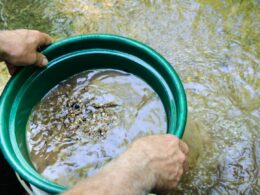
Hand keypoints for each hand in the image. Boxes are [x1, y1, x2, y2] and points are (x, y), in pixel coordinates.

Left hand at [0, 29, 51, 74]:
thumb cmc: (17, 49)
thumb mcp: (33, 58)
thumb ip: (40, 60)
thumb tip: (45, 61)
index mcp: (37, 36)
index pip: (49, 40)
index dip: (51, 49)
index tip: (52, 57)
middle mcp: (28, 36)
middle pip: (36, 48)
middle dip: (36, 58)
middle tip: (38, 66)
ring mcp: (18, 40)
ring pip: (25, 53)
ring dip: (25, 62)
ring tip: (25, 71)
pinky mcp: (9, 45)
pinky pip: (15, 55)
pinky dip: (15, 63)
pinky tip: (14, 71)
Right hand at [64, 134, 187, 194]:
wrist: (133, 168)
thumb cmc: (132, 153)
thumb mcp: (140, 142)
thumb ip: (147, 143)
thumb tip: (143, 142)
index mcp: (169, 140)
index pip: (179, 144)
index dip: (173, 149)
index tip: (168, 153)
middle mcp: (176, 153)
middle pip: (182, 156)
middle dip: (172, 161)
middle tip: (160, 165)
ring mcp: (176, 168)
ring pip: (177, 170)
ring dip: (168, 173)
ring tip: (154, 175)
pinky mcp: (172, 182)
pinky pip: (172, 183)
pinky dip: (165, 183)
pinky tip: (154, 183)